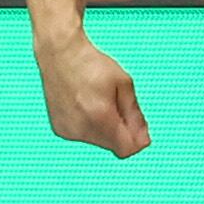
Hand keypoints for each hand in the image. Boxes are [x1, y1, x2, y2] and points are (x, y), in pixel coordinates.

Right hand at [37, 34, 151, 156]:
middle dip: (122, 131)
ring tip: (98, 101)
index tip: (138, 124)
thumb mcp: (124, 85)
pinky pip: (85, 136)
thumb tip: (144, 141)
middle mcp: (81, 127)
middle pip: (114, 145)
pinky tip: (86, 105)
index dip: (137, 140)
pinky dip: (91, 125)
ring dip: (106, 128)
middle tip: (117, 104)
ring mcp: (68, 130)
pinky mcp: (60, 128)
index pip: (126, 149)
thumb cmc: (93, 65)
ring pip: (100, 142)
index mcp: (100, 117)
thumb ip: (135, 116)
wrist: (61, 54)